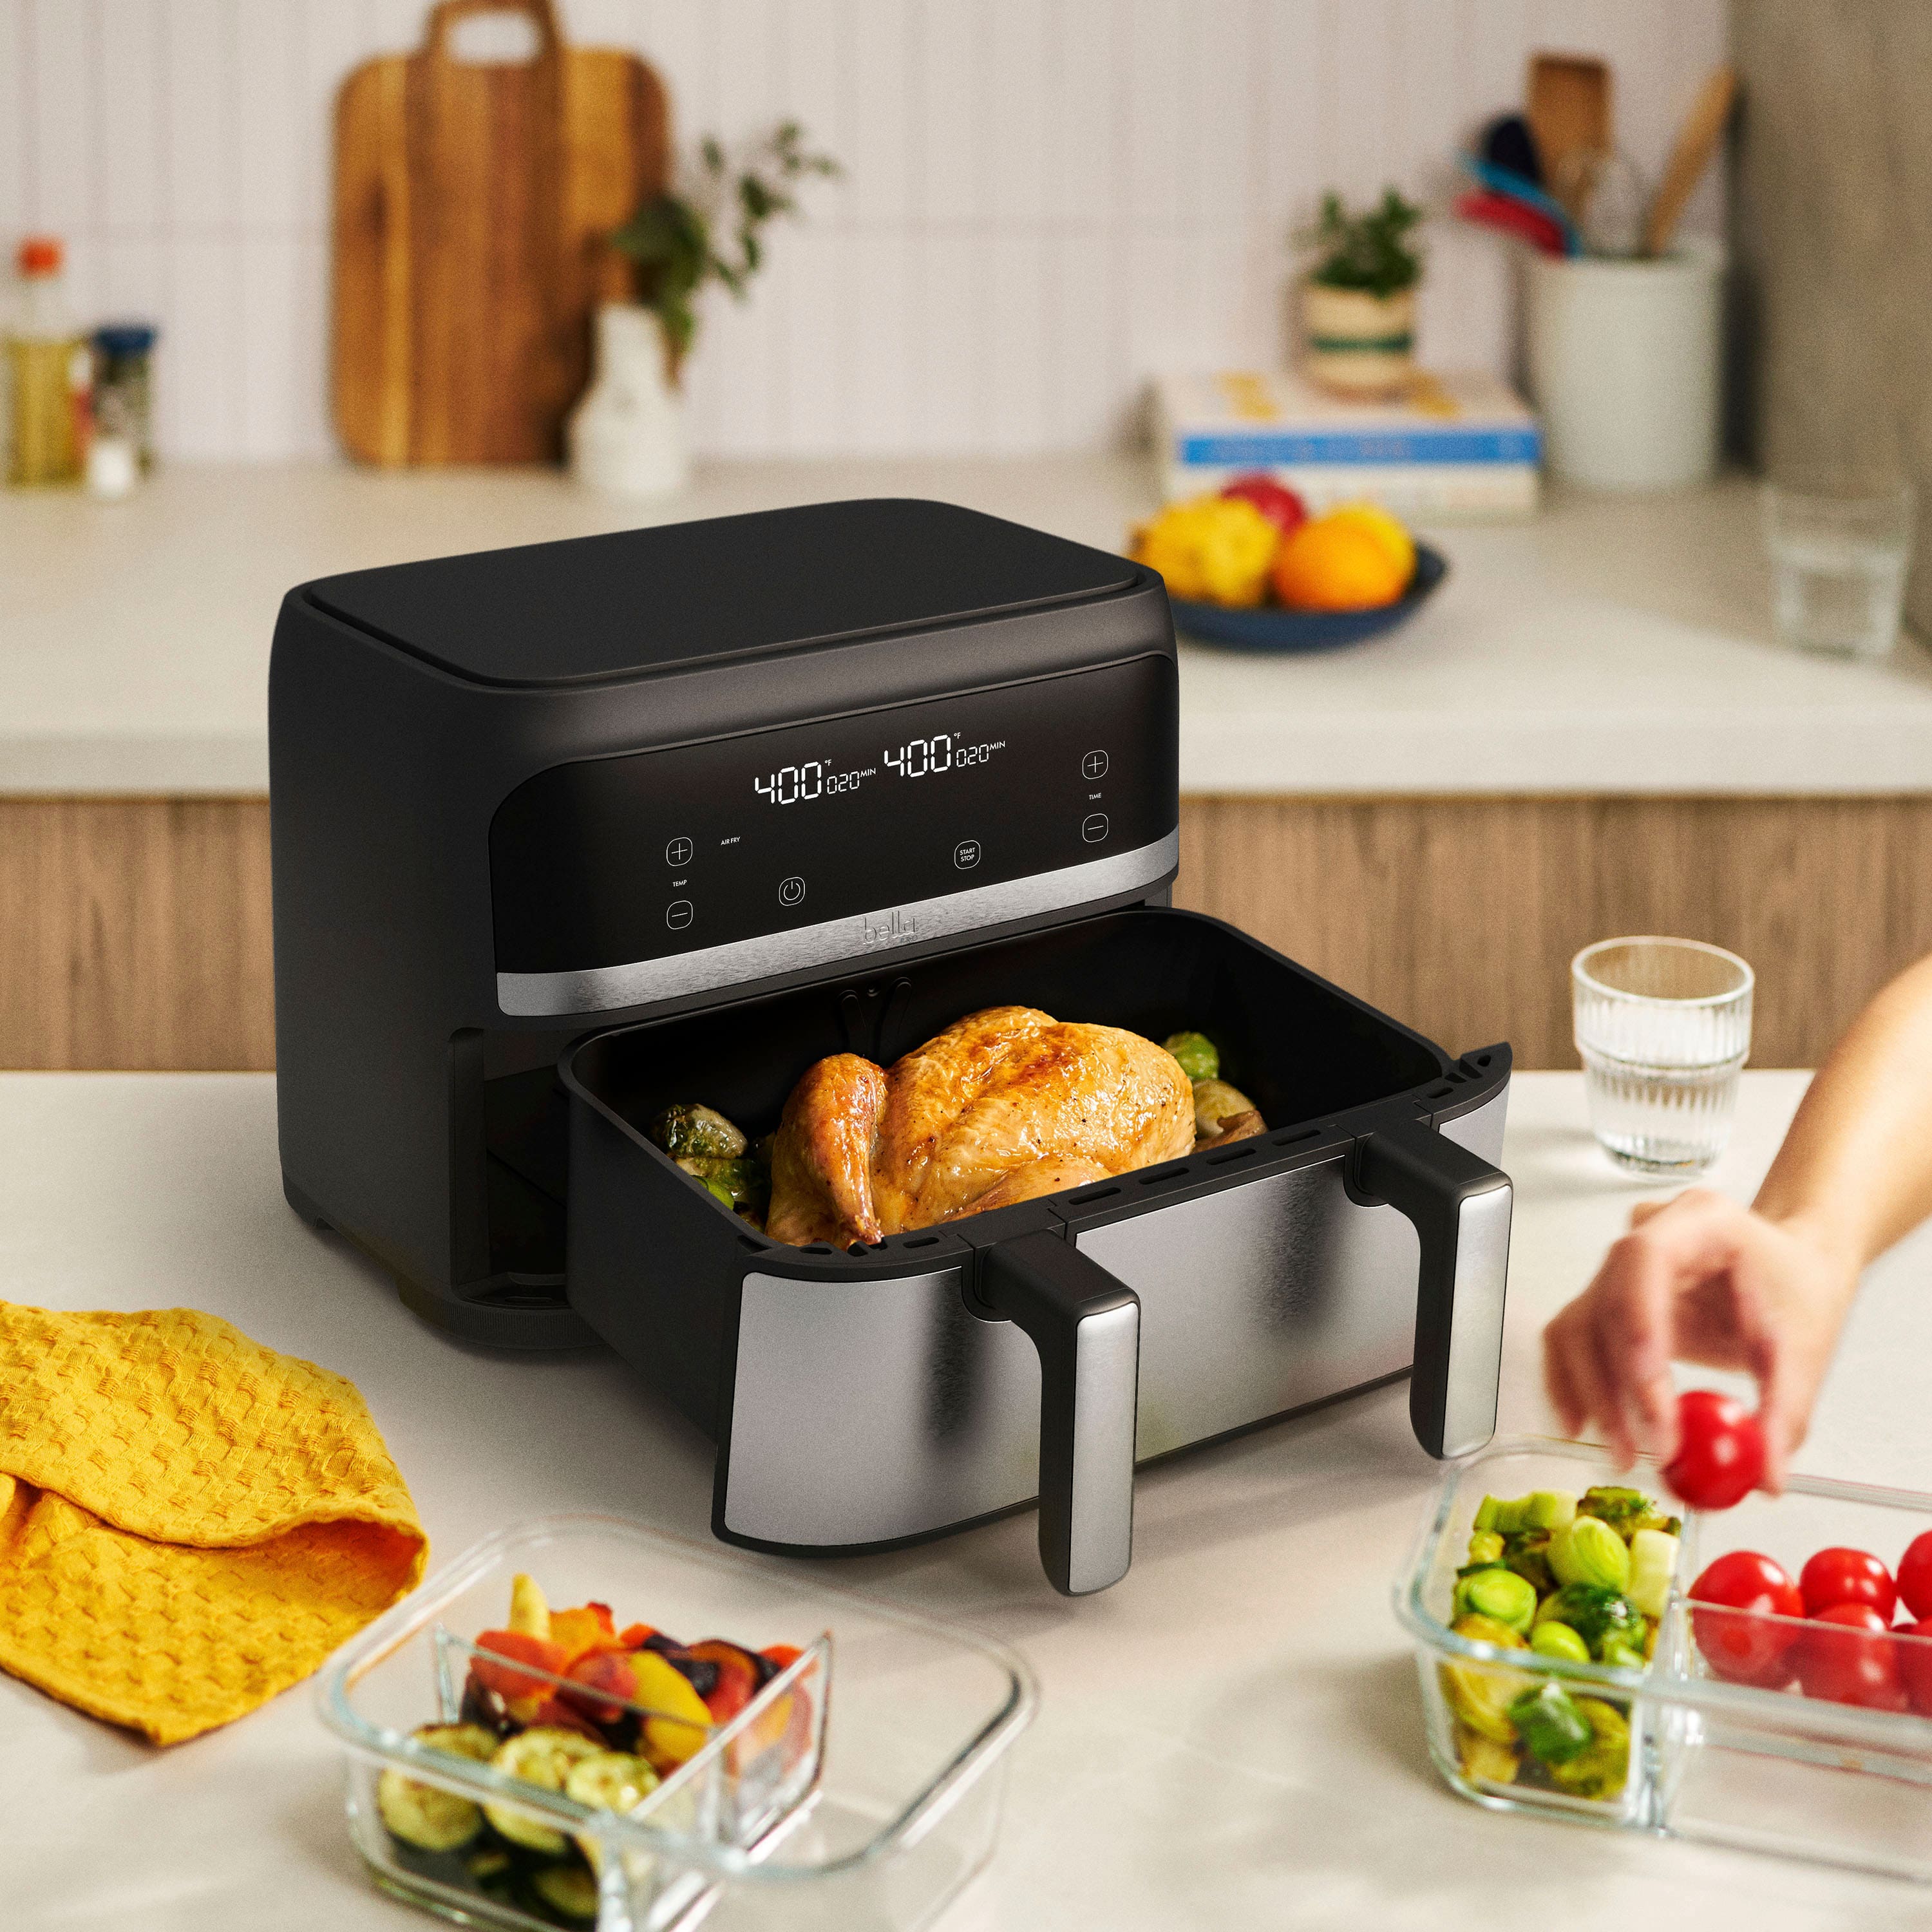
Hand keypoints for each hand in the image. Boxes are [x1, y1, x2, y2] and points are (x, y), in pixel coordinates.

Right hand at [1541, 1188, 1858, 1488]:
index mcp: (1700, 1221)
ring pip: (1579, 1327)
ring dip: (1593, 1393)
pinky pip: (1572, 1339)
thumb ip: (1787, 1411)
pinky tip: (1584, 1424)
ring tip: (1625, 1452)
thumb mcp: (1806, 1347)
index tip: (1656, 1401)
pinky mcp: (1606, 1300)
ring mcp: (1617, 1268)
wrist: (1790, 1268)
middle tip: (1650, 1448)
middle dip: (1619, 1384)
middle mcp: (1645, 1235)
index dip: (1639, 1328)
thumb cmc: (1797, 1289)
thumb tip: (1766, 1476)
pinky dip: (1573, 1383)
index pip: (1645, 1260)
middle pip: (1605, 1303)